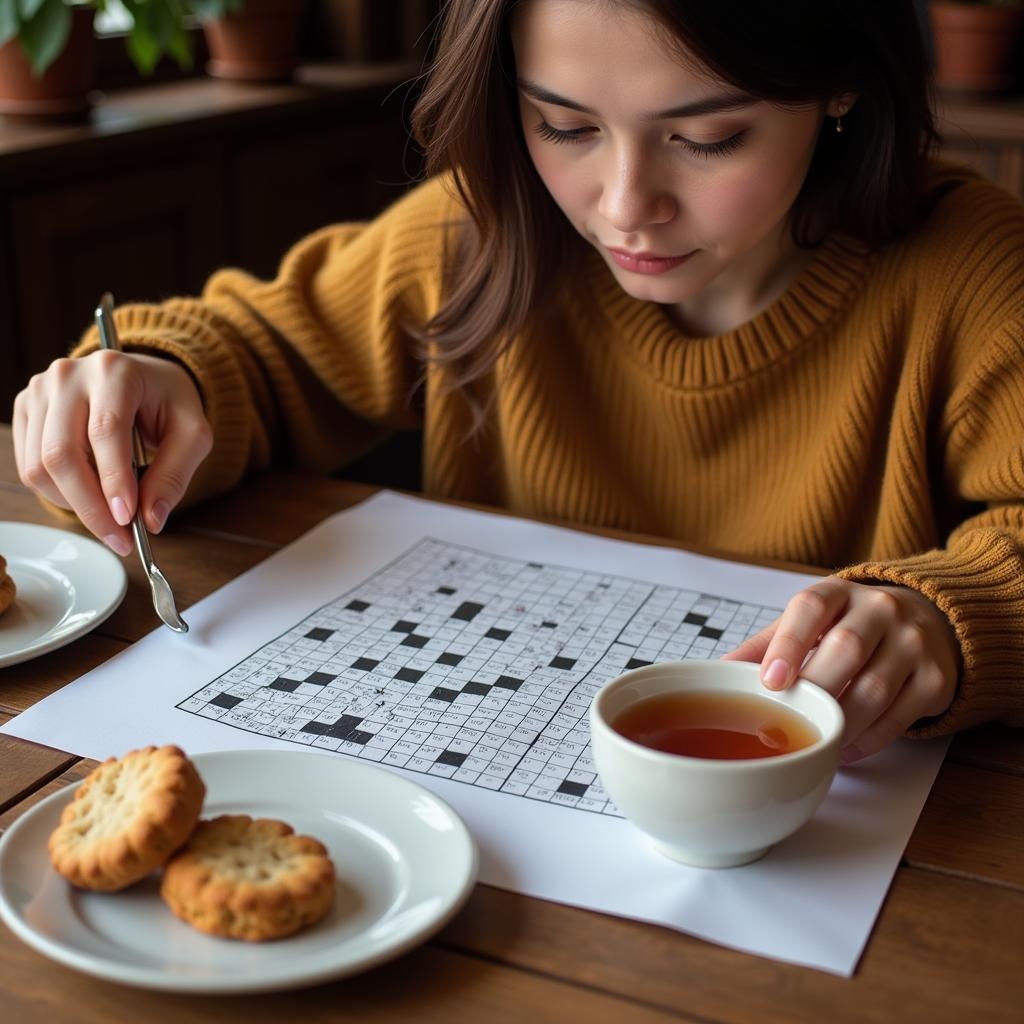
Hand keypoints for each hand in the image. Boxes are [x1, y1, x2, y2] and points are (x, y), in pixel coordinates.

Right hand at [12, 350, 211, 554]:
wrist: (144, 379)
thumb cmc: (168, 403)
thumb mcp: (192, 434)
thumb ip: (174, 474)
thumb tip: (150, 520)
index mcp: (114, 371)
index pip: (105, 430)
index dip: (113, 480)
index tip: (127, 519)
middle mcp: (68, 375)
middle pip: (62, 453)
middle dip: (90, 506)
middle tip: (119, 538)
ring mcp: (40, 391)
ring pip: (40, 465)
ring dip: (74, 504)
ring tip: (109, 518)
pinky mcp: (27, 411)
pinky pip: (29, 465)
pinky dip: (58, 493)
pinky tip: (89, 496)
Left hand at [721, 577, 959, 762]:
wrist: (930, 619)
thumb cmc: (852, 623)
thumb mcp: (810, 622)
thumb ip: (768, 643)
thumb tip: (720, 671)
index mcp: (839, 593)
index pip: (811, 608)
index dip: (788, 643)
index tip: (769, 679)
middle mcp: (880, 610)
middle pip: (845, 649)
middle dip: (813, 690)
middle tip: (785, 720)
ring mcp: (913, 643)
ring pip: (874, 689)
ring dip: (839, 723)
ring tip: (812, 741)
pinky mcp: (936, 679)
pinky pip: (900, 717)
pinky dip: (868, 740)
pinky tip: (842, 749)